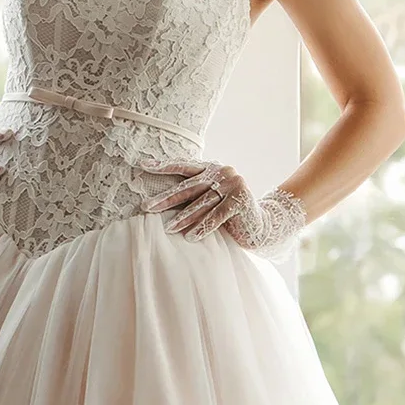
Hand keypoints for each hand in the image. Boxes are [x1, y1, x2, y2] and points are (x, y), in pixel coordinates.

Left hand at [137, 158, 306, 259]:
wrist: (261, 226)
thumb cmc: (230, 215)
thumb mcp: (210, 200)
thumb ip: (194, 194)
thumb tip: (160, 200)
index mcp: (212, 168)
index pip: (183, 166)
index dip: (163, 166)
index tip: (143, 166)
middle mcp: (222, 172)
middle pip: (188, 186)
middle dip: (166, 198)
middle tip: (146, 207)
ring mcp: (233, 184)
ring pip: (201, 203)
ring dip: (183, 218)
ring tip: (168, 229)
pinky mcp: (240, 200)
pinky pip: (217, 216)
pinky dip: (203, 228)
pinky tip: (190, 238)